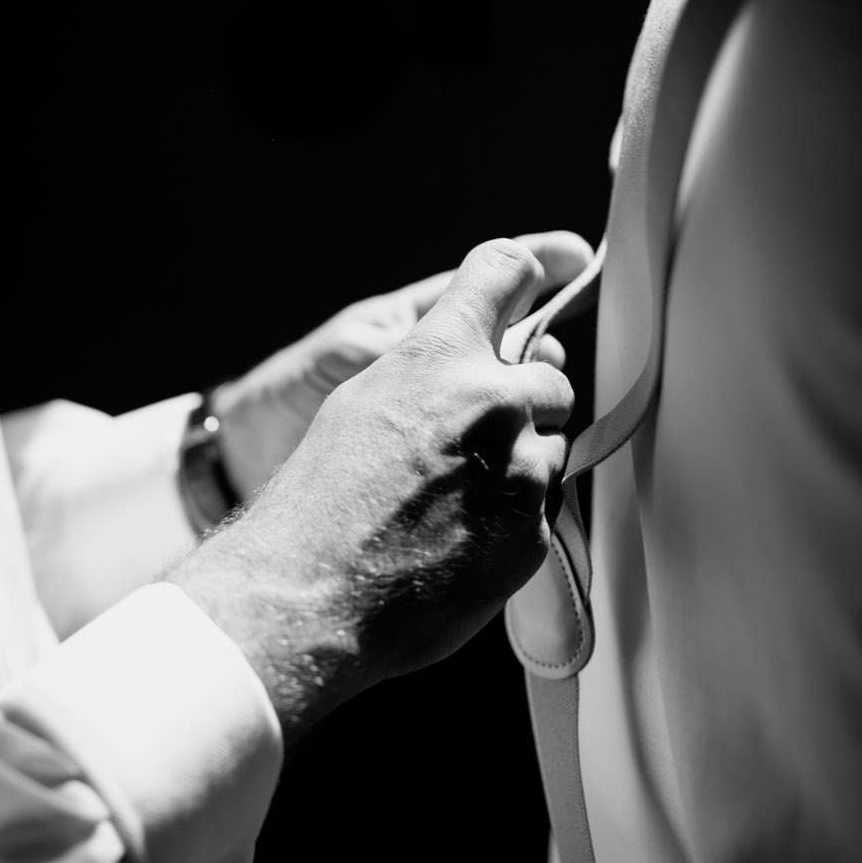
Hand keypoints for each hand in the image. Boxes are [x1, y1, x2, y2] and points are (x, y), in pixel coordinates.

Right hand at [170, 238, 576, 742]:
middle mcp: (494, 401)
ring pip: (548, 450)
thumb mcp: (360, 401)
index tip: (524, 292)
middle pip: (550, 378)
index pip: (506, 270)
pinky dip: (507, 522)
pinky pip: (539, 512)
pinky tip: (454, 541)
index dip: (518, 280)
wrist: (311, 592)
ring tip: (449, 503)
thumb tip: (472, 363)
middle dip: (520, 404)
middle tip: (466, 443)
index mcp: (442, 354)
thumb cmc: (318, 500)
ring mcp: (522, 470)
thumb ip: (430, 371)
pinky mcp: (533, 533)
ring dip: (515, 467)